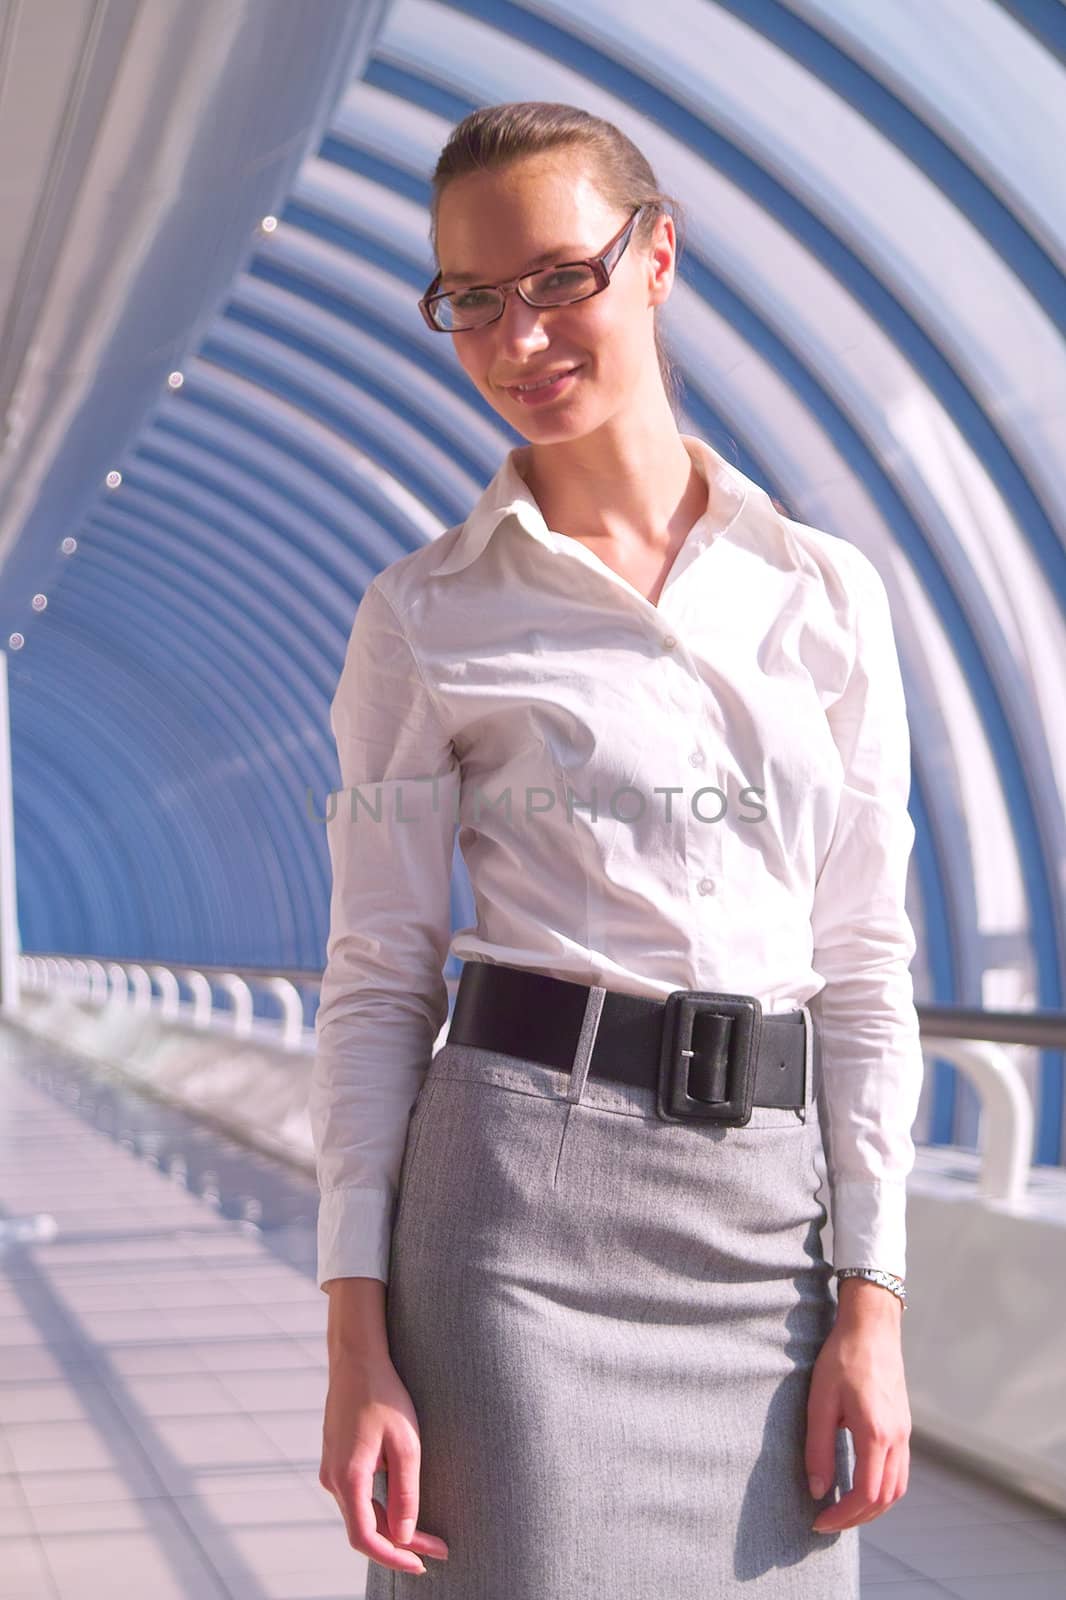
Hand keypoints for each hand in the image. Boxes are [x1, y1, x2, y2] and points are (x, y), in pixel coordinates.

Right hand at [319, 1354, 449, 1574]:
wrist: (357, 1360)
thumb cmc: (385, 1397)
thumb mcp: (406, 1444)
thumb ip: (406, 1493)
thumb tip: (403, 1536)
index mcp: (348, 1477)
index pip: (365, 1538)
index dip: (393, 1557)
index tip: (423, 1564)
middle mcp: (333, 1479)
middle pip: (365, 1529)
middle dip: (400, 1544)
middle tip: (436, 1550)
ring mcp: (331, 1470)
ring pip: (361, 1514)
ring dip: (390, 1528)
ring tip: (426, 1535)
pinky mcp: (336, 1461)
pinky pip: (357, 1497)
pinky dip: (379, 1510)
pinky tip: (401, 1510)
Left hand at [804, 1287, 910, 1532]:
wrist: (872, 1327)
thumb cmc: (842, 1359)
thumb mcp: (820, 1401)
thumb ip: (818, 1448)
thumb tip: (817, 1490)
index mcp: (876, 1434)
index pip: (866, 1495)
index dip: (843, 1516)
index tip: (819, 1521)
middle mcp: (897, 1439)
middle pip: (886, 1499)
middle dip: (857, 1518)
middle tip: (828, 1521)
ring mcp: (905, 1433)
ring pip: (897, 1488)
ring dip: (873, 1508)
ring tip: (844, 1510)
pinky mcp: (904, 1426)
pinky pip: (900, 1471)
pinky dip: (883, 1489)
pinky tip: (861, 1485)